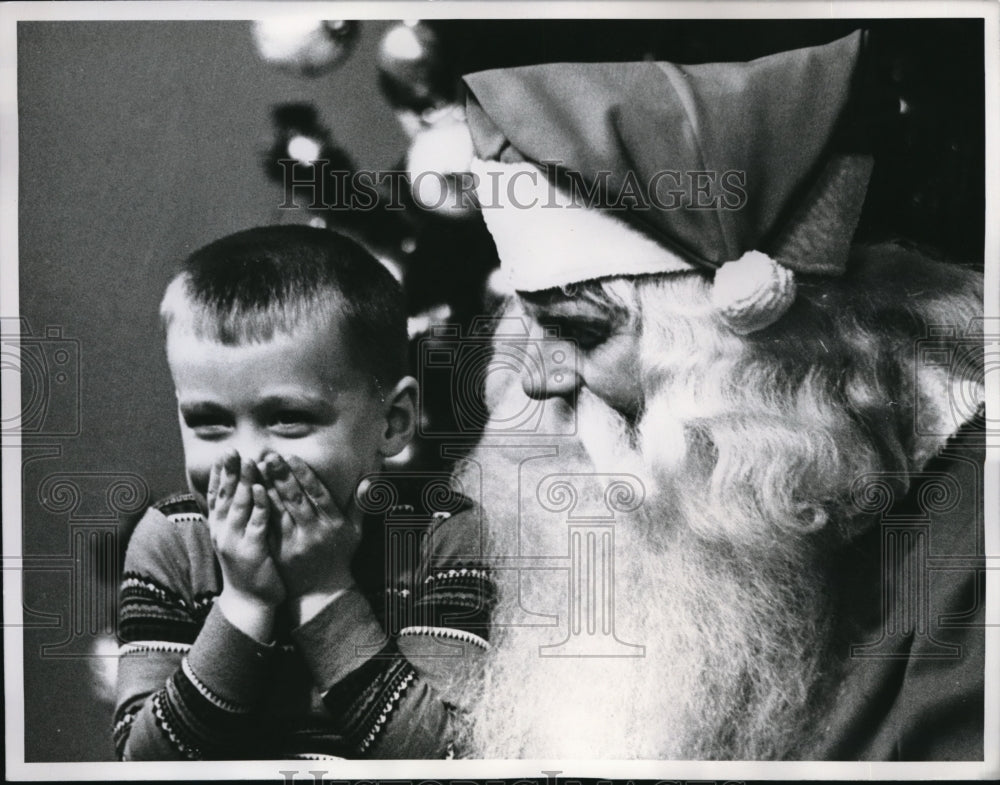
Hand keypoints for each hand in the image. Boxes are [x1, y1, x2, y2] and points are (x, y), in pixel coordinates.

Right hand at [207, 449, 286, 612]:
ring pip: (239, 506)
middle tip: (233, 450)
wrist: (249, 602)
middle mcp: (222, 532)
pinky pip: (256, 524)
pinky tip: (263, 490)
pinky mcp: (251, 551)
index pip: (216, 494)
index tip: (225, 452)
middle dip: (229, 472)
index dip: (220, 473)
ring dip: (245, 483)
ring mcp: (235, 542)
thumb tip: (237, 490)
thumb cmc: (247, 565)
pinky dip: (259, 506)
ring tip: (250, 461)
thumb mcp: (236, 537)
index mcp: (219, 527)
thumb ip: (235, 515)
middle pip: (225, 496)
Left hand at [258, 453, 360, 603]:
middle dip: (282, 476)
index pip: (318, 494)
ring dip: (267, 489)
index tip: (291, 457)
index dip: (304, 475)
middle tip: (269, 456)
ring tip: (256, 469)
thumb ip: (360, 504)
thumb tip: (368, 481)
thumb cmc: (340, 556)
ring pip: (280, 511)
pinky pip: (268, 527)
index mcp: (334, 524)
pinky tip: (252, 495)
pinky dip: (260, 510)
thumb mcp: (356, 531)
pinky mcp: (280, 553)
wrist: (322, 593)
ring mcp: (296, 544)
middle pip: (296, 500)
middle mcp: (315, 532)